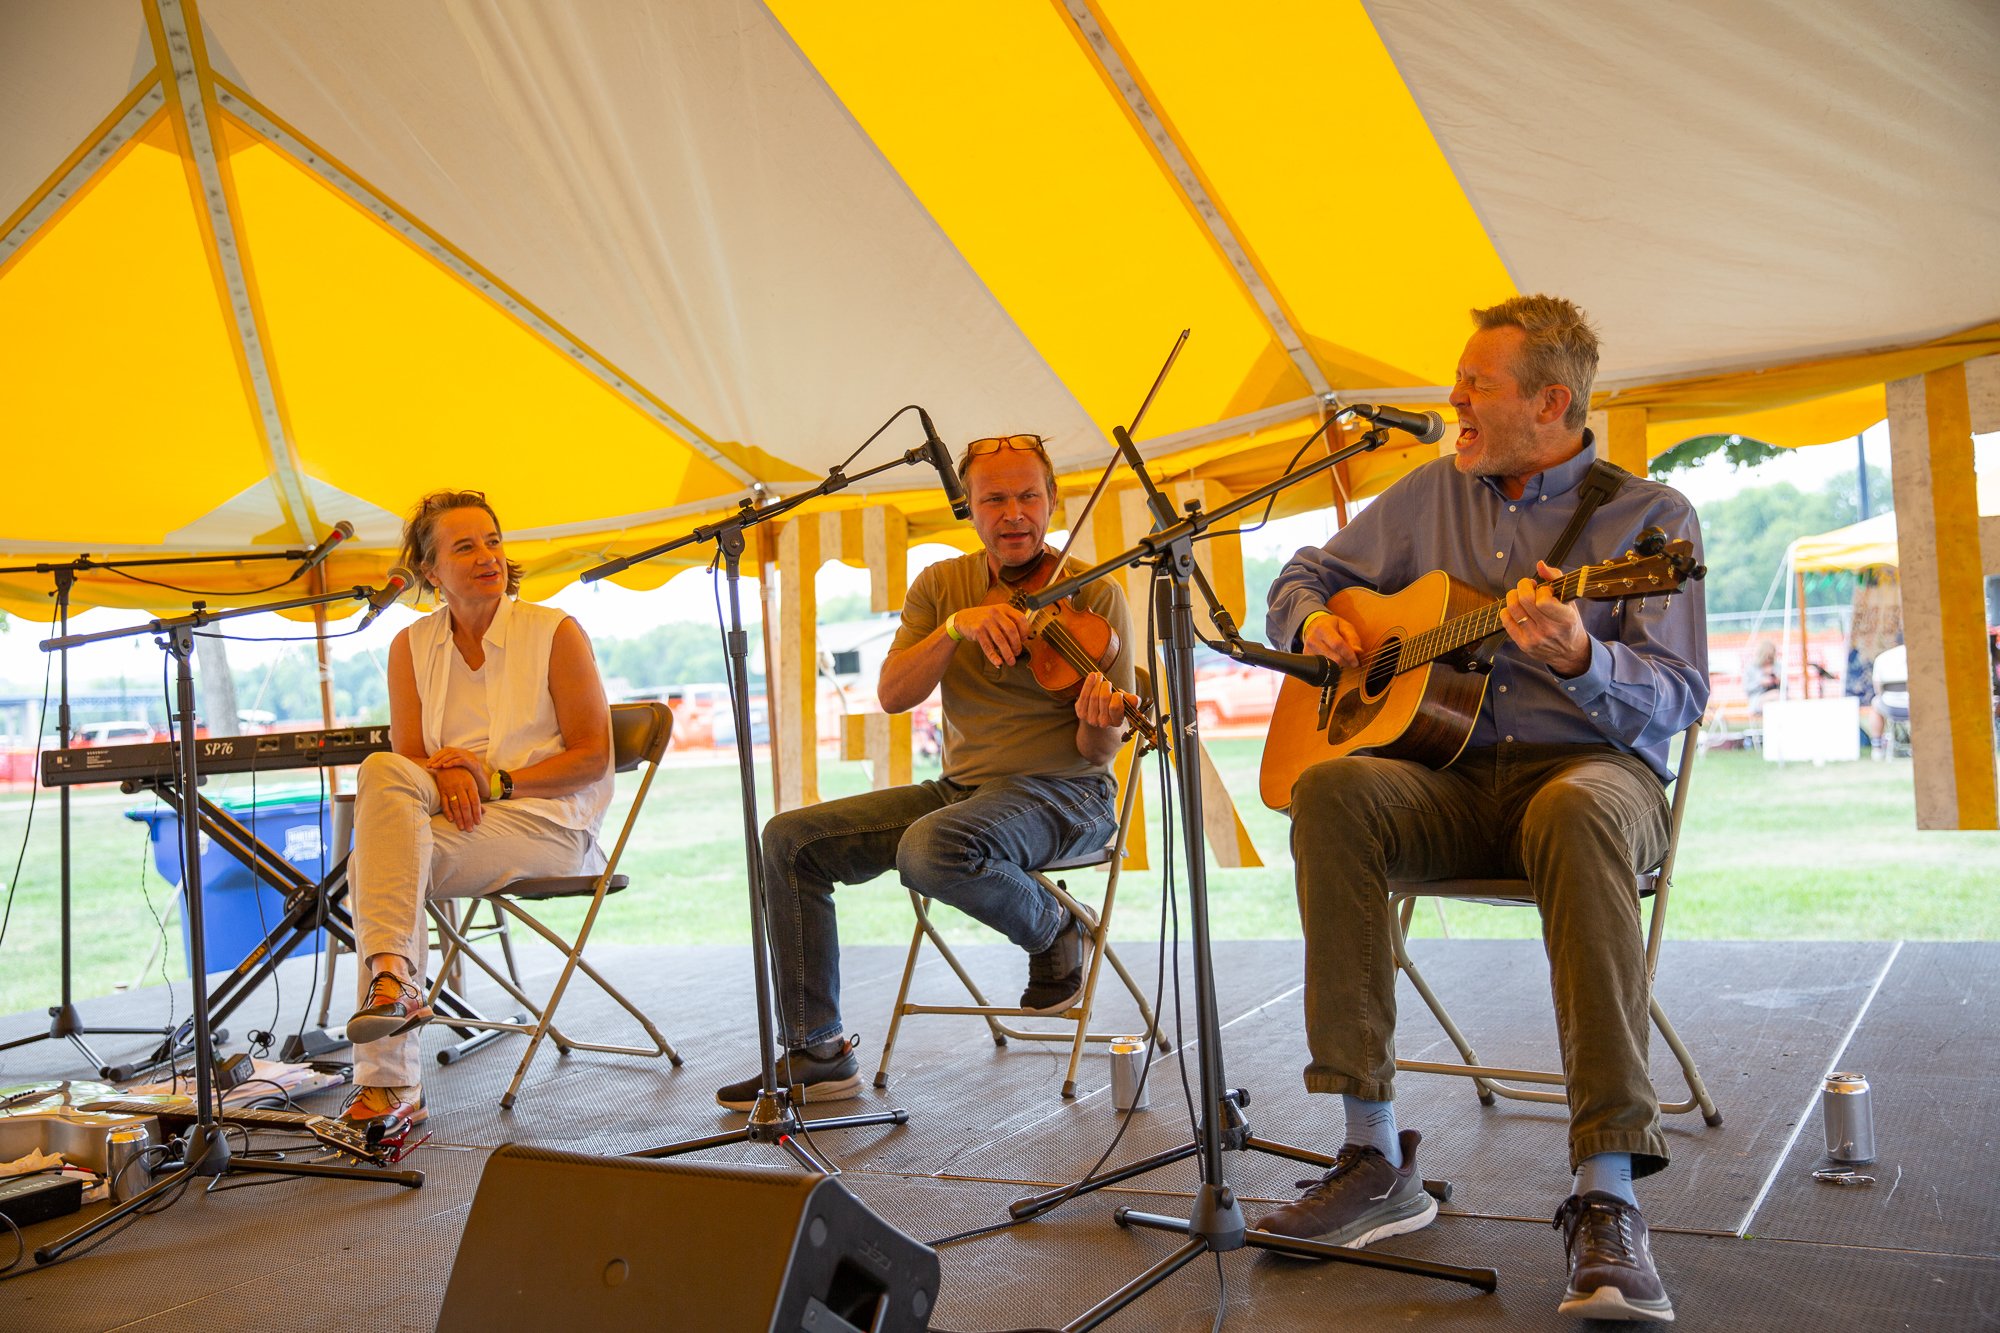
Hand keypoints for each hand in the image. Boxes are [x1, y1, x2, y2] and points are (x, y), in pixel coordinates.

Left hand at [424, 746, 490, 789]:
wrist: (485, 787)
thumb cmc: (470, 782)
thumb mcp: (457, 773)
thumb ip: (449, 769)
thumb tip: (434, 768)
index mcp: (462, 754)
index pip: (446, 750)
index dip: (436, 755)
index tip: (428, 763)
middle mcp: (467, 753)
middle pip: (449, 750)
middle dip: (437, 757)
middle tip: (429, 765)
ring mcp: (472, 758)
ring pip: (454, 754)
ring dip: (443, 760)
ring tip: (435, 766)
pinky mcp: (475, 764)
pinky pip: (462, 760)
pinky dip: (452, 762)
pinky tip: (445, 767)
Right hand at [431, 764, 484, 829]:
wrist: (447, 764)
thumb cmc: (463, 775)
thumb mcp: (472, 784)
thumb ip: (477, 798)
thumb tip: (484, 812)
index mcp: (470, 785)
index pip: (475, 801)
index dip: (477, 812)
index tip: (478, 823)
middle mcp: (461, 787)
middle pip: (465, 805)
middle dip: (468, 818)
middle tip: (470, 829)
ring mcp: (450, 788)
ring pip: (455, 805)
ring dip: (459, 818)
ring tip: (462, 828)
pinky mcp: (442, 790)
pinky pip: (444, 802)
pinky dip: (447, 811)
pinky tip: (451, 820)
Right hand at [952, 603, 1031, 666]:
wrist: (963, 618)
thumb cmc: (984, 619)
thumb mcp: (998, 615)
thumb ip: (1009, 623)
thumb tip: (1022, 640)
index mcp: (1004, 608)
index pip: (1020, 618)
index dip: (1025, 631)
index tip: (1025, 640)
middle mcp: (996, 613)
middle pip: (1011, 630)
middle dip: (1016, 644)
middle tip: (1017, 653)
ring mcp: (986, 621)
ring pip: (1000, 640)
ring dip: (1007, 653)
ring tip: (1011, 661)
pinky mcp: (977, 630)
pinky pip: (988, 646)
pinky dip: (994, 656)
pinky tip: (998, 662)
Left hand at [1074, 672, 1128, 728]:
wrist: (1099, 714)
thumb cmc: (1114, 705)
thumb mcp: (1125, 703)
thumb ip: (1131, 701)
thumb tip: (1135, 699)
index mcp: (1116, 722)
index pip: (1115, 707)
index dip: (1117, 696)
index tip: (1118, 692)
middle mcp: (1103, 723)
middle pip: (1103, 698)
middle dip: (1106, 686)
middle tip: (1108, 683)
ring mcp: (1091, 719)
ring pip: (1093, 695)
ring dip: (1097, 682)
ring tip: (1100, 676)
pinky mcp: (1081, 713)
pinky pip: (1084, 695)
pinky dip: (1088, 683)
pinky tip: (1092, 675)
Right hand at [1301, 611, 1362, 667]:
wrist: (1315, 625)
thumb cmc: (1333, 626)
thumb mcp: (1345, 626)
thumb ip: (1353, 638)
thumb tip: (1358, 652)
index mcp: (1322, 628)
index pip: (1337, 644)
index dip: (1349, 655)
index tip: (1356, 662)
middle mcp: (1313, 639)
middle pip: (1333, 658)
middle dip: (1346, 662)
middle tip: (1352, 662)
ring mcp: (1307, 649)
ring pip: (1328, 665)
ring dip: (1339, 665)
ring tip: (1344, 659)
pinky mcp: (1306, 657)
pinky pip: (1321, 667)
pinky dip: (1331, 666)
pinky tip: (1334, 660)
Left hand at [1504, 561, 1591, 675]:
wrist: (1570, 653)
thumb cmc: (1569, 623)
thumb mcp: (1569, 600)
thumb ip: (1556, 579)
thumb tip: (1540, 565)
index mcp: (1565, 619)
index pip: (1543, 600)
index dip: (1541, 589)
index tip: (1545, 590)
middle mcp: (1549, 630)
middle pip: (1524, 600)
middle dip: (1523, 585)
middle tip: (1529, 586)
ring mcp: (1535, 638)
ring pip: (1512, 608)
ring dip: (1514, 595)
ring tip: (1522, 596)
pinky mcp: (1523, 644)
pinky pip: (1506, 620)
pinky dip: (1508, 609)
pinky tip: (1517, 609)